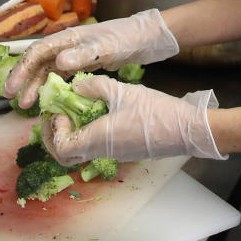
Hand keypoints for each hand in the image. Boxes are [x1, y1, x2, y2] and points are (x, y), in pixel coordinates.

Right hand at [1, 10, 178, 107]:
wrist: (144, 38)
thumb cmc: (126, 38)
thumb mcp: (106, 47)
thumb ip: (83, 54)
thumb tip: (59, 63)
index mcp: (68, 38)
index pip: (37, 52)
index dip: (22, 69)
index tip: (12, 88)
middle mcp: (67, 45)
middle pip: (37, 61)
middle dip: (23, 79)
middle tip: (12, 99)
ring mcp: (74, 54)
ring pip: (47, 70)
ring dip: (36, 86)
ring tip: (27, 105)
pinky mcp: (83, 63)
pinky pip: (60, 76)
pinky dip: (51, 87)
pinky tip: (48, 100)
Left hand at [41, 75, 223, 164]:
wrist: (186, 130)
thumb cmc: (155, 112)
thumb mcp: (123, 91)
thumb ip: (95, 86)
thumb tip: (76, 85)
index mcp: (97, 139)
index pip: (60, 147)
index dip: (54, 131)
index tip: (61, 111)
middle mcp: (102, 152)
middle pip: (67, 155)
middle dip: (57, 137)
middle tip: (60, 116)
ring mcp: (114, 154)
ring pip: (82, 151)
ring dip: (75, 133)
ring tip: (80, 110)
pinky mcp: (125, 150)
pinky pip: (98, 146)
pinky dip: (91, 133)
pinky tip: (101, 112)